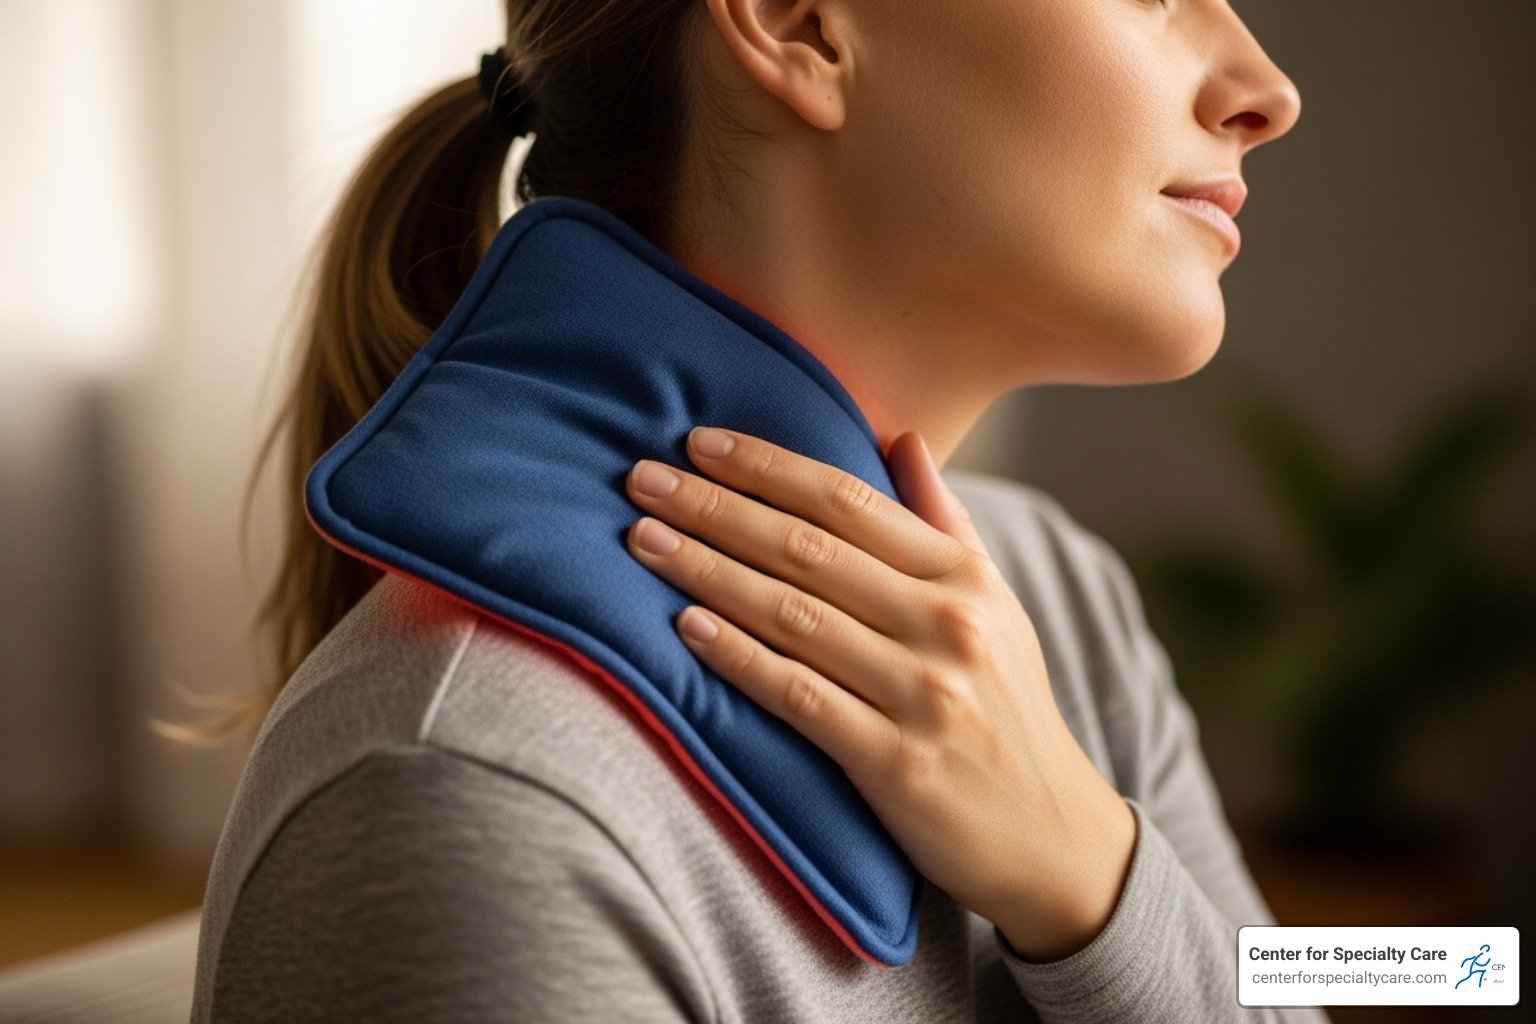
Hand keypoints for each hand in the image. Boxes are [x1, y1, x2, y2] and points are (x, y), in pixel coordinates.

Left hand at [624, 426, 1134, 961]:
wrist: (1052, 836)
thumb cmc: (1007, 708)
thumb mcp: (997, 606)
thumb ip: (943, 523)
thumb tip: (901, 438)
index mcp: (964, 577)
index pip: (848, 500)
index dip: (766, 465)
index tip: (698, 442)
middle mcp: (947, 624)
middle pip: (808, 548)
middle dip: (715, 507)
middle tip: (641, 479)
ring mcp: (923, 694)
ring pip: (792, 614)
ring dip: (707, 571)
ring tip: (642, 541)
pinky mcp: (895, 762)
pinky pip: (798, 695)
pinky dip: (738, 657)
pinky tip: (685, 627)